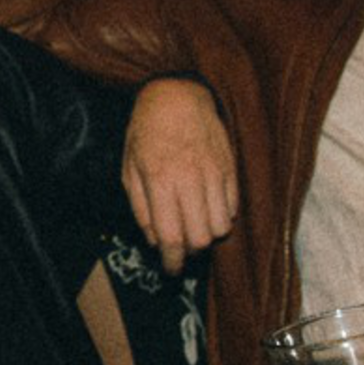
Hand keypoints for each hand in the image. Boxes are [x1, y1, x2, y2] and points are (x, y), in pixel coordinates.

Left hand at [118, 79, 236, 272]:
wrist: (177, 95)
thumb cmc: (147, 131)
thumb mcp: (130, 168)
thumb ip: (141, 208)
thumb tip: (155, 240)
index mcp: (160, 180)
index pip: (171, 237)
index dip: (172, 261)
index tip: (171, 270)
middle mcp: (189, 179)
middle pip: (200, 238)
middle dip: (189, 251)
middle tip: (181, 246)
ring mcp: (214, 174)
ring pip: (221, 226)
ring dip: (207, 234)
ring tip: (195, 225)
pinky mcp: (230, 168)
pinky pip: (233, 207)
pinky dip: (221, 216)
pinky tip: (208, 207)